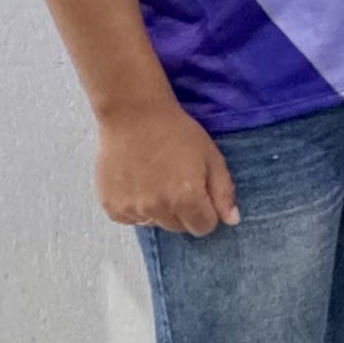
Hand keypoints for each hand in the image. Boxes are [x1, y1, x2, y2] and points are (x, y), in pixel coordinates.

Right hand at [95, 94, 237, 233]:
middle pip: (178, 227)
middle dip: (182, 211)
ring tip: (155, 180)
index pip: (203, 227)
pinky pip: (131, 218)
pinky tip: (137, 183)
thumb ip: (223, 192)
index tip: (199, 194)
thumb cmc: (176, 132)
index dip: (205, 212)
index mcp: (186, 198)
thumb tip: (231, 220)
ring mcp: (132, 209)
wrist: (133, 115)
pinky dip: (135, 207)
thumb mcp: (211, 157)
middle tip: (176, 182)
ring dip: (158, 209)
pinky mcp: (111, 206)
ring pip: (155, 223)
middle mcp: (158, 209)